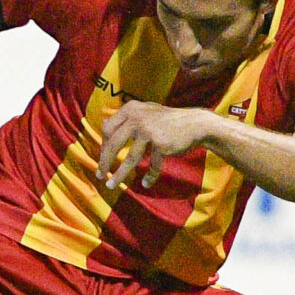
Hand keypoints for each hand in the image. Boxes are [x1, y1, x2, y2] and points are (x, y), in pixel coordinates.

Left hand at [98, 103, 218, 192]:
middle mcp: (137, 118)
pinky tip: (146, 183)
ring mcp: (149, 131)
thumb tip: (103, 129)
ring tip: (111, 185)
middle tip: (99, 175)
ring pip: (130, 158)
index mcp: (130, 109)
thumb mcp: (145, 111)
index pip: (108, 129)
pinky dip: (150, 176)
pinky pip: (152, 164)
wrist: (195, 123)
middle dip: (104, 162)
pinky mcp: (162, 144)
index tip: (103, 159)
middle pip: (114, 144)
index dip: (103, 146)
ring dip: (120, 175)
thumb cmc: (167, 121)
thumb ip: (127, 118)